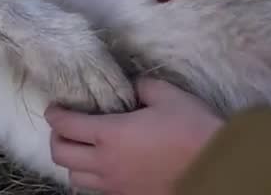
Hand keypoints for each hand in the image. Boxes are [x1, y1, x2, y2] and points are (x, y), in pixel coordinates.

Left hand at [45, 78, 222, 194]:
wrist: (216, 168)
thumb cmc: (192, 128)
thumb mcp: (167, 95)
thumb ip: (141, 86)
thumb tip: (131, 86)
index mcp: (110, 135)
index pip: (66, 126)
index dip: (55, 115)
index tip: (54, 108)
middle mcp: (105, 163)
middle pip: (61, 155)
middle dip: (57, 138)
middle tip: (64, 126)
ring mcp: (115, 185)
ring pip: (74, 178)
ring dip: (72, 162)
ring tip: (83, 148)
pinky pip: (97, 190)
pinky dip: (91, 178)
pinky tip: (104, 166)